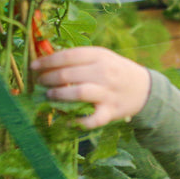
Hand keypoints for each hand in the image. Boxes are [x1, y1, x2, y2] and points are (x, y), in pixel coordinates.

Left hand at [30, 46, 151, 128]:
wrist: (145, 89)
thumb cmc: (116, 71)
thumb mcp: (102, 57)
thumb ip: (79, 58)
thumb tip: (47, 61)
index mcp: (100, 55)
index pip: (69, 56)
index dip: (48, 61)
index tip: (34, 66)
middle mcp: (104, 73)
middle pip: (69, 75)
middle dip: (48, 79)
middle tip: (40, 82)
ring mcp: (108, 93)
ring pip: (78, 93)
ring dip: (59, 95)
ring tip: (49, 96)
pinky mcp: (111, 112)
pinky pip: (91, 119)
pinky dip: (77, 122)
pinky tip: (66, 120)